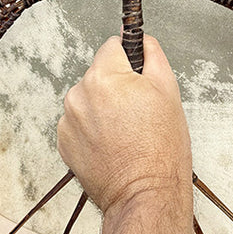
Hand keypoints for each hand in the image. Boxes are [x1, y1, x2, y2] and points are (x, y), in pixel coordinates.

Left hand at [57, 35, 191, 216]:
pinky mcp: (64, 143)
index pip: (112, 46)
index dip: (130, 60)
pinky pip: (79, 123)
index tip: (138, 76)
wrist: (145, 194)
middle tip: (139, 112)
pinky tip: (112, 144)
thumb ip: (152, 55)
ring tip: (127, 132)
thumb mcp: (168, 91)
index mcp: (103, 77)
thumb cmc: (160, 149)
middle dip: (116, 86)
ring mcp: (68, 121)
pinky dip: (92, 129)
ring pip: (88, 99)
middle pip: (99, 74)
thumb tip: (142, 39)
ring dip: (103, 108)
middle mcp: (79, 95)